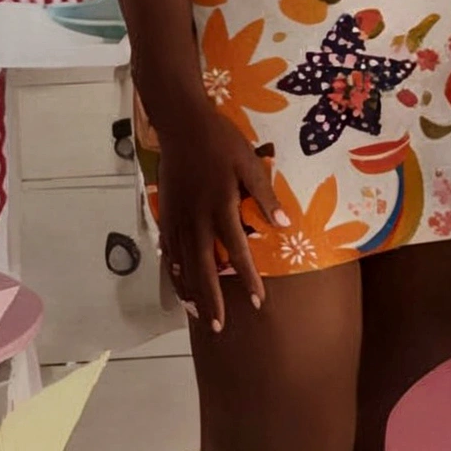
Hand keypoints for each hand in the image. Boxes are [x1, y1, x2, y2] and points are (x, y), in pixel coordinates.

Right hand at [153, 102, 280, 331]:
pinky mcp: (166, 213)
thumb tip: (284, 225)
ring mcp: (178, 218)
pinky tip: (178, 283)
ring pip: (183, 264)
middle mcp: (197, 220)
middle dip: (212, 300)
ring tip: (198, 314)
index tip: (259, 302)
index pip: (237, 253)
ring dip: (190, 291)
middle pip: (204, 269)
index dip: (248, 279)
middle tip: (219, 327)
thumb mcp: (250, 163)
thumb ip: (265, 196)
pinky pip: (169, 249)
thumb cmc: (222, 142)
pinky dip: (173, 270)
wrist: (181, 123)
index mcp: (221, 208)